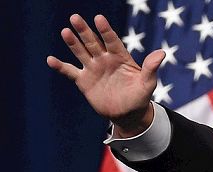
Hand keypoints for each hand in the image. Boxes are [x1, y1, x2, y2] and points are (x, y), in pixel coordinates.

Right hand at [47, 14, 164, 136]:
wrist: (128, 113)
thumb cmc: (139, 96)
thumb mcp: (147, 83)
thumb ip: (151, 68)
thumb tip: (162, 53)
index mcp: (120, 57)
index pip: (112, 40)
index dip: (106, 31)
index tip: (99, 19)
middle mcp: (104, 59)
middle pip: (93, 42)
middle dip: (84, 31)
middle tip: (75, 18)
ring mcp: (93, 69)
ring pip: (81, 53)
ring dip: (73, 43)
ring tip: (65, 32)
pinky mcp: (84, 81)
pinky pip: (70, 72)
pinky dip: (61, 66)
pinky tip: (50, 59)